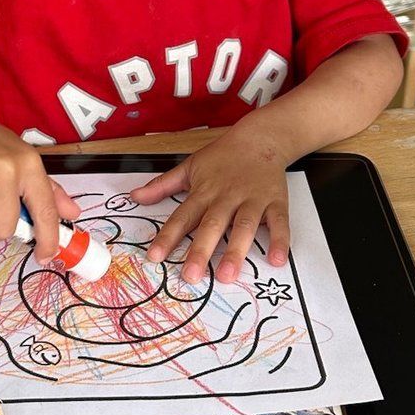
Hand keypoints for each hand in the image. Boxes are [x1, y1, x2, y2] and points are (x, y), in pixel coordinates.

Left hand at [130, 123, 290, 284]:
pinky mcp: (275, 202)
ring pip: (244, 227)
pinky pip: (279, 223)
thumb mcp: (190, 166)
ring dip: (236, 251)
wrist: (261, 138)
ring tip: (227, 275)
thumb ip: (162, 185)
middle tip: (191, 276)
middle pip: (212, 226)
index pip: (182, 217)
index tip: (154, 256)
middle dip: (200, 251)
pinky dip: (280, 241)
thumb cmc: (223, 155)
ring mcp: (252, 200)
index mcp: (204, 192)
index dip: (167, 237)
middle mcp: (227, 198)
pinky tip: (277, 260)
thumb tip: (134, 196)